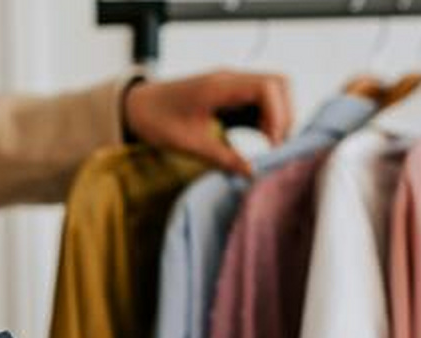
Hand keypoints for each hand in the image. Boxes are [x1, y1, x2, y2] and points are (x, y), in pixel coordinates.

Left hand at [122, 70, 292, 174]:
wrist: (136, 107)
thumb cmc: (156, 120)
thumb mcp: (189, 145)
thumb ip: (223, 158)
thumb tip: (253, 173)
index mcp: (220, 86)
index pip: (268, 87)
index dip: (278, 115)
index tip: (273, 144)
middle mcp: (231, 80)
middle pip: (279, 85)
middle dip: (284, 116)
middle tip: (275, 147)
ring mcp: (232, 86)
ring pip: (274, 93)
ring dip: (277, 119)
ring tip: (269, 148)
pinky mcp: (231, 96)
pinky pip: (260, 103)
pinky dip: (266, 121)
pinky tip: (260, 142)